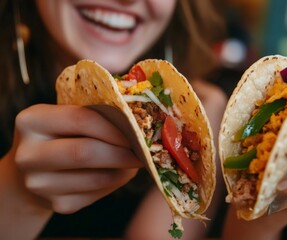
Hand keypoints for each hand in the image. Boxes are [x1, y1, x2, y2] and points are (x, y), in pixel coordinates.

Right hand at [13, 104, 143, 212]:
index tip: (136, 129)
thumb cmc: (59, 136)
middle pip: (85, 152)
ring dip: (124, 169)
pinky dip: (116, 181)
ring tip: (136, 160)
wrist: (31, 172)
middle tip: (143, 150)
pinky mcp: (57, 204)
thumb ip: (94, 116)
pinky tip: (119, 172)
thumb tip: (138, 125)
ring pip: (98, 177)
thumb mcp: (64, 118)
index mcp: (31, 121)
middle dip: (122, 151)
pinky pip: (99, 192)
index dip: (113, 126)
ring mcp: (40, 184)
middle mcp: (28, 155)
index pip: (80, 119)